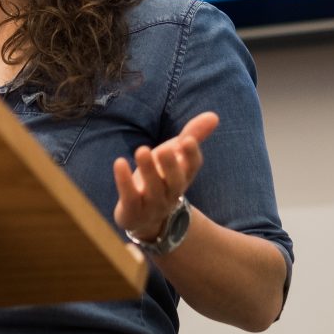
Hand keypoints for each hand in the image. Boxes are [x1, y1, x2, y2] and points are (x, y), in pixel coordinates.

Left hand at [112, 112, 218, 240]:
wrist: (145, 218)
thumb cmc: (162, 177)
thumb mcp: (176, 155)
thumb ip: (193, 135)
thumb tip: (214, 115)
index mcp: (183, 177)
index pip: (192, 167)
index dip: (191, 155)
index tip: (188, 140)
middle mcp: (171, 192)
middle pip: (175, 181)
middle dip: (170, 165)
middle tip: (164, 149)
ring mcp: (153, 204)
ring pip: (153, 189)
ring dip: (148, 170)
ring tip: (141, 150)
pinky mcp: (133, 211)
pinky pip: (130, 198)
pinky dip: (124, 181)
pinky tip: (119, 162)